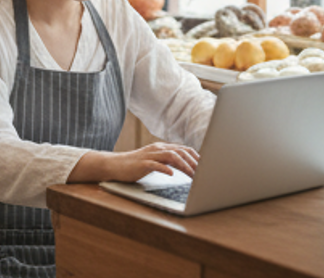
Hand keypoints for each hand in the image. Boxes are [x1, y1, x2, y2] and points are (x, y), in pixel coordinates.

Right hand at [68, 143, 199, 182]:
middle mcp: (158, 148)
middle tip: (204, 174)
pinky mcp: (142, 163)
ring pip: (172, 156)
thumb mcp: (156, 161)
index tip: (207, 167)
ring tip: (193, 176)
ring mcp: (150, 155)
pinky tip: (172, 174)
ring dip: (184, 166)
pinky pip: (156, 164)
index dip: (197, 158)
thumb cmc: (137, 165)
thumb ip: (170, 161)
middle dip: (194, 162)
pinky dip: (165, 169)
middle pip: (181, 152)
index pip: (185, 149)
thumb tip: (189, 167)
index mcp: (163, 147)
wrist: (116, 165)